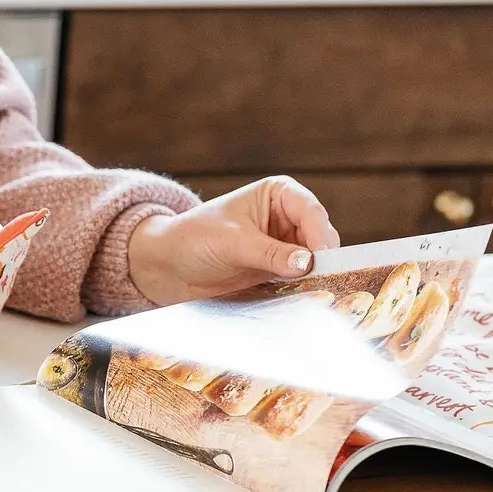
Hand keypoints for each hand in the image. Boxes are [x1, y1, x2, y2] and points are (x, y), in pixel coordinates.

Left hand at [127, 175, 340, 307]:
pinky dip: (306, 287)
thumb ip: (271, 253)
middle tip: (323, 281)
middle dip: (323, 258)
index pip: (310, 211)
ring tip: (314, 291)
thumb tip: (309, 263)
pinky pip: (303, 279)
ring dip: (316, 275)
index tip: (320, 259)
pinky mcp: (279, 270)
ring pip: (316, 260)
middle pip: (320, 237)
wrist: (168, 265)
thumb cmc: (194, 239)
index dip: (320, 234)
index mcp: (277, 194)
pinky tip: (304, 298)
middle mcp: (286, 216)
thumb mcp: (232, 242)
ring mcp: (285, 244)